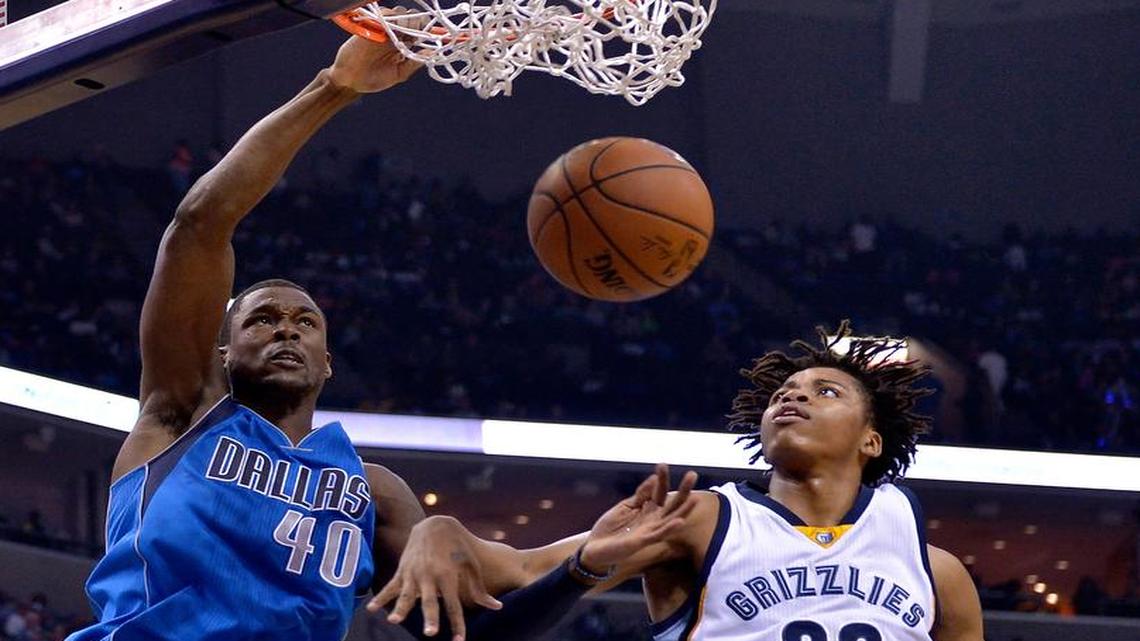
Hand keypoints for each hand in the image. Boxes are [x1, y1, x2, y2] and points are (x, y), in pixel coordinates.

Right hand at [327, 15, 423, 93]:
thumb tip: (432, 55)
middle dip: (418, 23)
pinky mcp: (371, 25)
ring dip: (405, 20)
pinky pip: (384, 14)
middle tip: (413, 36)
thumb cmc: (374, 79)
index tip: (439, 36)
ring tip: (400, 35)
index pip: (421, 31)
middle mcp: (396, 34)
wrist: (351, 81)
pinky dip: (389, 18)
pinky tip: (389, 30)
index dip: (430, 30)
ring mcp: (384, 29)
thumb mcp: (399, 73)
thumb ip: (414, 63)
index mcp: (404, 44)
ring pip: (400, 13)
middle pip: (413, 18)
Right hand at [369, 517, 501, 640]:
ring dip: (401, 608)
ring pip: (407, 594)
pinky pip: (390, 586)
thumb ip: (479, 590)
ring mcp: (414, 573)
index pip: (454, 605)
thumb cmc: (458, 548)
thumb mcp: (471, 566)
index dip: (457, 624)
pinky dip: (380, 597)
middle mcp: (430, 576)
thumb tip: (497, 608)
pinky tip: (371, 610)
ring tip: (393, 621)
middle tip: (430, 633)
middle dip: (429, 617)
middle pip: (430, 601)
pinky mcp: (402, 570)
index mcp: (449, 575)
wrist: (435, 524)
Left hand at [578, 463, 698, 573]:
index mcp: (647, 510)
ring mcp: (649, 531)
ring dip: (683, 509)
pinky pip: (659, 534)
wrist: (595, 549)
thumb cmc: (610, 529)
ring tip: (695, 498)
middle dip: (682, 490)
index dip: (662, 478)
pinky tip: (679, 521)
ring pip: (670, 519)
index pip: (659, 491)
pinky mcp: (642, 541)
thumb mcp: (625, 507)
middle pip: (671, 503)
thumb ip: (640, 495)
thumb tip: (653, 479)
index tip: (663, 464)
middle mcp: (652, 520)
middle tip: (692, 474)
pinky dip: (669, 528)